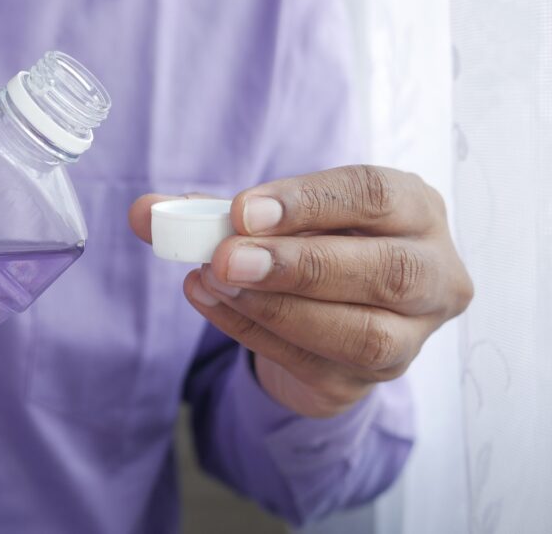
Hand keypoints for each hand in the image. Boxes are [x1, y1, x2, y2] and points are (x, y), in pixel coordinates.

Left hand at [130, 166, 472, 417]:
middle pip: (386, 270)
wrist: (320, 310)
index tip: (242, 211)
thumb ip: (208, 212)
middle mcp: (433, 272)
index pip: (375, 196)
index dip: (308, 202)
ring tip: (212, 281)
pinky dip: (256, 334)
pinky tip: (212, 304)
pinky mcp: (369, 380)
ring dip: (277, 308)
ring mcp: (410, 336)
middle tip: (225, 258)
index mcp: (414, 210)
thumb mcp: (264, 217)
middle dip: (298, 265)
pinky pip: (316, 364)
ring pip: (362, 332)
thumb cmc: (302, 243)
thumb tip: (142, 212)